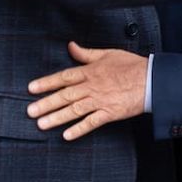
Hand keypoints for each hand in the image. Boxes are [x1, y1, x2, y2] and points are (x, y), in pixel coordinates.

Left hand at [27, 42, 146, 140]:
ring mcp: (100, 100)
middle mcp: (92, 86)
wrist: (151, 79)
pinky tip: (67, 135)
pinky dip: (79, 129)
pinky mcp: (110, 113)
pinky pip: (92, 122)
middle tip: (30, 111)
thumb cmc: (131, 65)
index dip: (46, 82)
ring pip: (74, 110)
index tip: (32, 88)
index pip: (63, 77)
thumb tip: (70, 46)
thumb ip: (86, 53)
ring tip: (41, 124)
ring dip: (57, 117)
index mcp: (90, 71)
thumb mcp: (107, 54)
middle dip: (46, 103)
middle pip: (65, 95)